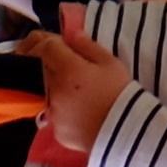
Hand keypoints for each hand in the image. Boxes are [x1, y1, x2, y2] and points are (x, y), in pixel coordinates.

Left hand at [32, 18, 129, 152]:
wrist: (128, 133)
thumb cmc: (120, 93)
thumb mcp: (110, 63)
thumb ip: (87, 46)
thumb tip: (70, 34)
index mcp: (67, 69)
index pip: (46, 47)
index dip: (51, 43)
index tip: (61, 45)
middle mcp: (54, 90)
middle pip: (39, 68)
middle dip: (46, 60)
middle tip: (62, 63)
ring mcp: (53, 112)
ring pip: (42, 90)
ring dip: (50, 84)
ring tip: (71, 87)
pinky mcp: (56, 130)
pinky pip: (52, 112)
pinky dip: (59, 107)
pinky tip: (74, 107)